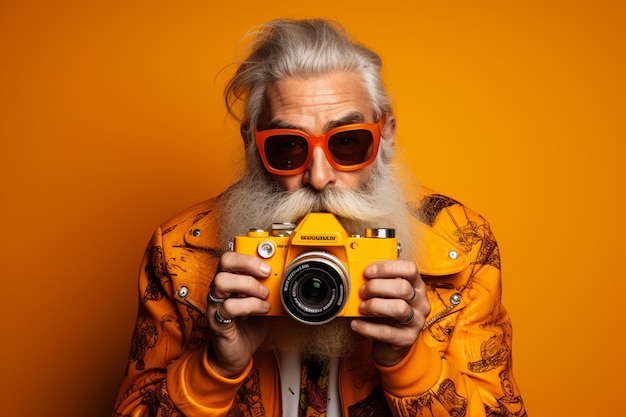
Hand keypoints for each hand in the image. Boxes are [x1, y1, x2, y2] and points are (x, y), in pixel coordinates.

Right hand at [207, 252, 271, 377]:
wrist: (237, 354)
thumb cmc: (248, 326)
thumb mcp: (263, 302)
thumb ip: (269, 288)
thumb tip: (286, 277)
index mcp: (230, 280)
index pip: (232, 256)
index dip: (249, 254)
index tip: (268, 261)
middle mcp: (220, 289)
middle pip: (225, 261)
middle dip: (248, 263)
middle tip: (266, 273)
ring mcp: (216, 304)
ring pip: (222, 282)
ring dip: (249, 285)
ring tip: (264, 295)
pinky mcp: (218, 321)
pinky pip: (229, 307)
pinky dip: (250, 306)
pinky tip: (262, 310)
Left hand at [350, 259, 429, 365]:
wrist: (390, 342)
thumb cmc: (386, 312)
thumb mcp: (387, 294)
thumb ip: (379, 282)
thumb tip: (356, 273)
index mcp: (417, 285)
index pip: (409, 269)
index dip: (387, 268)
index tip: (367, 272)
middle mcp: (421, 302)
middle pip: (403, 288)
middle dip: (376, 287)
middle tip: (362, 292)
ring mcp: (417, 321)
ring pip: (398, 308)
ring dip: (374, 305)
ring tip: (361, 307)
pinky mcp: (407, 339)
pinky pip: (386, 332)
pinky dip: (367, 327)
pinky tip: (355, 324)